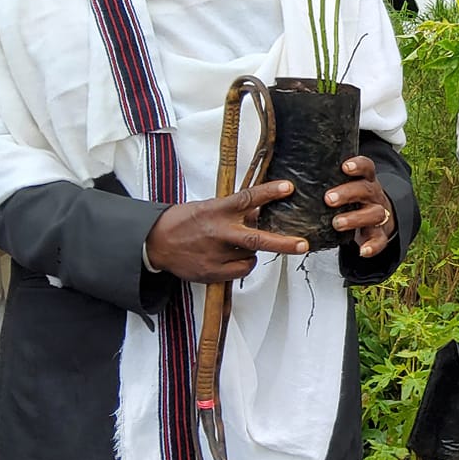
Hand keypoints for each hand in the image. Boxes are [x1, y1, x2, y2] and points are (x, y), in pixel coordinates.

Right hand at [144, 180, 309, 283]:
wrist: (155, 243)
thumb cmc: (184, 222)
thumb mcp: (208, 207)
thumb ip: (233, 211)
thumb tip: (259, 212)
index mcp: (217, 210)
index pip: (247, 198)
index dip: (269, 192)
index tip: (289, 187)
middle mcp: (219, 232)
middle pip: (256, 238)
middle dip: (283, 243)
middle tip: (303, 244)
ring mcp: (216, 254)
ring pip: (251, 256)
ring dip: (252, 252)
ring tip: (236, 246)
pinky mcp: (212, 272)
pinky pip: (242, 270)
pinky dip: (243, 265)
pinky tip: (230, 258)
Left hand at [325, 155, 396, 257]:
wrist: (376, 217)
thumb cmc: (352, 199)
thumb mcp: (343, 185)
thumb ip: (325, 180)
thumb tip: (288, 175)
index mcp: (364, 180)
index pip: (366, 167)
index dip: (358, 165)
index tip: (345, 167)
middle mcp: (373, 195)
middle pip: (366, 190)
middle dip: (348, 193)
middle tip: (328, 199)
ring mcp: (377, 214)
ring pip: (374, 213)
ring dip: (355, 218)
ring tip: (337, 223)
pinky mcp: (379, 233)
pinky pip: (380, 240)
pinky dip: (372, 246)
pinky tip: (362, 251)